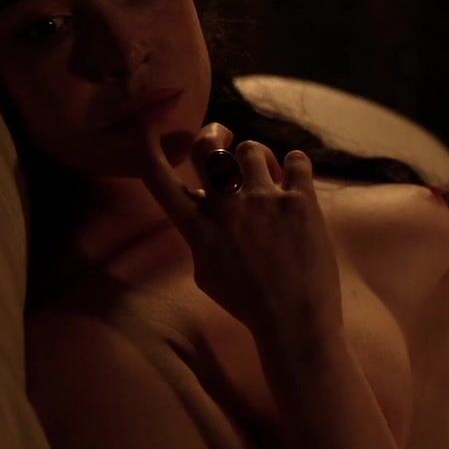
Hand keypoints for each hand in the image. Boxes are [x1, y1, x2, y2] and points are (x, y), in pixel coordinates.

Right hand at [138, 123, 343, 347]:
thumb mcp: (206, 273)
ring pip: (252, 148)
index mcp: (197, 228)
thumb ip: (201, 236)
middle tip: (223, 136)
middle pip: (206, 146)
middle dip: (213, 133)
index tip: (147, 127)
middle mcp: (226, 208)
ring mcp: (264, 200)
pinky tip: (296, 181)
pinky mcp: (301, 201)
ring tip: (269, 175)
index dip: (148, 148)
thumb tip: (204, 211)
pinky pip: (297, 159)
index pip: (159, 179)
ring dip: (258, 158)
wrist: (295, 321)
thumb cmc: (249, 303)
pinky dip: (295, 166)